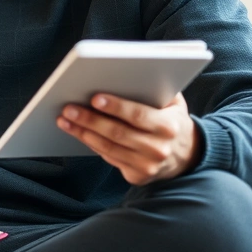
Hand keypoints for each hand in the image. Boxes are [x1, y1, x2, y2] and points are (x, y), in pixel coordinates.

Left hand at [56, 92, 200, 185]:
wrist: (186, 155)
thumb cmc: (172, 120)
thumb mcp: (174, 102)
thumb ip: (157, 88)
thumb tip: (124, 74)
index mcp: (169, 126)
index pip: (138, 116)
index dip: (116, 107)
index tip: (94, 98)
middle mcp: (159, 149)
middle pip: (118, 134)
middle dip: (90, 120)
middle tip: (68, 108)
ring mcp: (148, 166)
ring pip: (108, 148)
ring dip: (83, 133)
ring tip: (65, 120)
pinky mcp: (137, 177)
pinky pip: (109, 159)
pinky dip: (91, 145)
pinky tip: (78, 132)